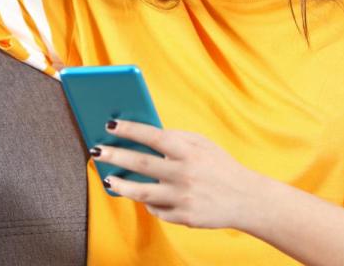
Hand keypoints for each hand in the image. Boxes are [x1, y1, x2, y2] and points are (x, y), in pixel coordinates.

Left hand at [92, 119, 263, 229]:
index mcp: (189, 151)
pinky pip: (156, 210)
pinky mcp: (184, 217)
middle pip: (141, 164)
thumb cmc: (221, 166)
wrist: (247, 199)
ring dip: (120, 185)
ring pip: (141, 192)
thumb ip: (176, 138)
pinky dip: (147, 202)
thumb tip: (143, 134)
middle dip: (115, 156)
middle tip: (97, 150)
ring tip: (108, 179)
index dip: (129, 129)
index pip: (153, 136)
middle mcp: (184, 173)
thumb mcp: (203, 144)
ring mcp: (183, 197)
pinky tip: (141, 195)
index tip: (110, 125)